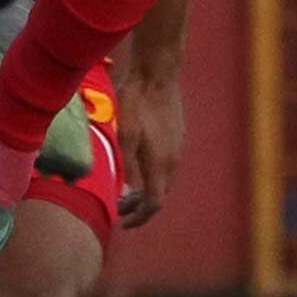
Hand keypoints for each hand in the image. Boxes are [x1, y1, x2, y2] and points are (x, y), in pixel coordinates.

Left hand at [115, 71, 184, 228]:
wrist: (158, 73)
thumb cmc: (136, 102)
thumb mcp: (124, 136)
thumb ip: (127, 167)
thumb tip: (126, 195)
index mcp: (160, 164)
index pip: (154, 204)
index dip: (139, 218)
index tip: (122, 223)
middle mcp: (173, 160)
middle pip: (160, 195)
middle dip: (140, 207)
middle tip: (118, 208)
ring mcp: (178, 147)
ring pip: (164, 180)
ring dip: (147, 191)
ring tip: (127, 191)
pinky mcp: (178, 136)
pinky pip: (168, 165)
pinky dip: (153, 176)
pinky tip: (139, 166)